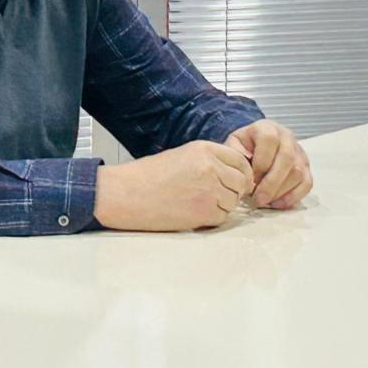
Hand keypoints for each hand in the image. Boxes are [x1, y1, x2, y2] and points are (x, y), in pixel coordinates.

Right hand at [93, 140, 254, 230]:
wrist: (126, 194)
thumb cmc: (147, 176)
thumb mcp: (181, 156)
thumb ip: (208, 161)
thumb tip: (232, 175)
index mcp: (203, 149)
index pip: (240, 161)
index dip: (241, 173)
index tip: (235, 181)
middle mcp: (211, 167)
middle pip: (241, 182)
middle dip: (232, 191)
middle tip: (213, 196)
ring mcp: (210, 190)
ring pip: (232, 202)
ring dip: (220, 205)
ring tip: (195, 203)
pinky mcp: (205, 212)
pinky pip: (221, 217)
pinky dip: (210, 218)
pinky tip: (190, 212)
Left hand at [225, 119, 312, 208]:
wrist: (257, 143)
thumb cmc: (245, 145)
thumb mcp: (234, 143)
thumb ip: (235, 154)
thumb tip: (245, 174)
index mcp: (267, 127)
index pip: (269, 141)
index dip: (260, 163)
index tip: (249, 180)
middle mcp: (287, 137)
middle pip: (287, 159)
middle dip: (271, 183)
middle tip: (258, 199)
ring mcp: (300, 152)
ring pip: (298, 173)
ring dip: (281, 191)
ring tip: (264, 202)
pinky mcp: (307, 168)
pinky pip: (306, 184)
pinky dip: (293, 197)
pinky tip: (277, 204)